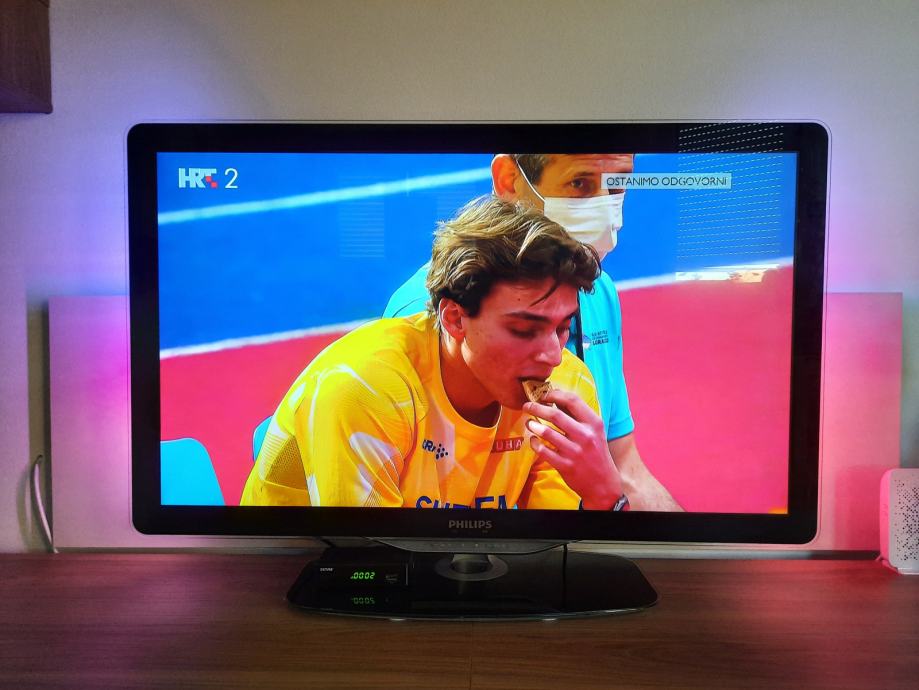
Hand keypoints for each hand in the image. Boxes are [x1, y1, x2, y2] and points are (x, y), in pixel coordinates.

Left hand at [523, 389, 622, 509]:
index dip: (554, 394)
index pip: (573, 401)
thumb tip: (555, 399)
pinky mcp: (565, 465)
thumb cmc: (596, 453)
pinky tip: (533, 440)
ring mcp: (574, 452)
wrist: (603, 483)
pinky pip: (543, 451)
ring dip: (533, 425)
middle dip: (537, 407)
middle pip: (555, 415)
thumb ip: (577, 416)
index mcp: (594, 424)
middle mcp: (585, 436)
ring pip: (547, 433)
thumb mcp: (594, 432)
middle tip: (527, 405)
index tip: (543, 395)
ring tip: (529, 422)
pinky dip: (535, 443)